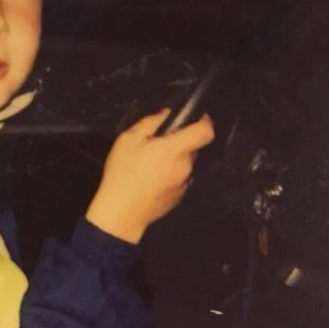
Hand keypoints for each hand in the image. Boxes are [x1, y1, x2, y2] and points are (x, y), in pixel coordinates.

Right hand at [85, 110, 214, 243]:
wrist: (122, 213)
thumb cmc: (123, 173)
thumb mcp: (128, 140)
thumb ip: (150, 123)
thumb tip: (166, 114)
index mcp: (175, 149)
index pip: (205, 132)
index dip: (205, 122)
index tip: (197, 118)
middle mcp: (185, 165)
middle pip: (192, 148)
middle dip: (179, 143)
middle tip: (156, 145)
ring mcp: (184, 183)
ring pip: (185, 164)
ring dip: (174, 160)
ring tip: (150, 165)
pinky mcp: (179, 197)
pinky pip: (179, 179)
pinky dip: (170, 176)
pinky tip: (151, 181)